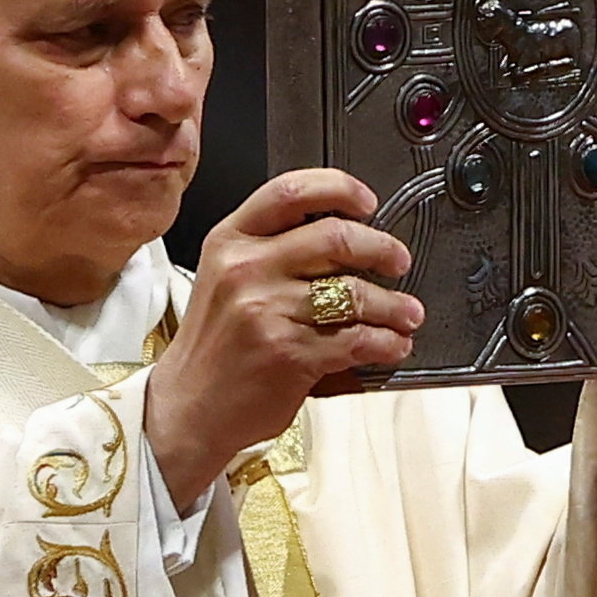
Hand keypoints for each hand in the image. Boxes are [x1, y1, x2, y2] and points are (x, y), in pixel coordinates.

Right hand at [142, 168, 415, 505]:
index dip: (339, 188)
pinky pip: (356, 339)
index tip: (368, 202)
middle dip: (381, 249)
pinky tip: (392, 345)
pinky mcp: (289, 353)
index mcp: (231, 241)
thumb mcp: (226, 280)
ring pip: (354, 293)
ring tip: (406, 314)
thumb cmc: (215, 346)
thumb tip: (348, 238)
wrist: (189, 407)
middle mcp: (246, 269)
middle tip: (398, 261)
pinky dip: (386, 343)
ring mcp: (267, 310)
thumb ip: (273, 251)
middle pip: (335, 236)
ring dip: (393, 306)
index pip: (291, 190)